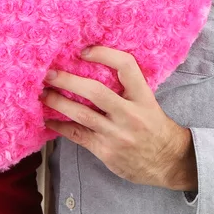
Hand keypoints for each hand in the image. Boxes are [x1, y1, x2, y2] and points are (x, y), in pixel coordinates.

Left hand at [40, 46, 193, 188]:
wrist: (169, 162)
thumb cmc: (155, 127)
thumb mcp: (149, 102)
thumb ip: (128, 88)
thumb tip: (94, 68)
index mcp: (143, 97)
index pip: (126, 66)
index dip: (104, 54)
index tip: (84, 51)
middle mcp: (130, 114)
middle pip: (96, 92)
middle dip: (69, 81)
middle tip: (50, 74)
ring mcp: (117, 134)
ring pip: (82, 114)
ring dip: (58, 102)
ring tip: (43, 94)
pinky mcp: (106, 151)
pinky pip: (78, 135)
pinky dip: (60, 126)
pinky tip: (49, 119)